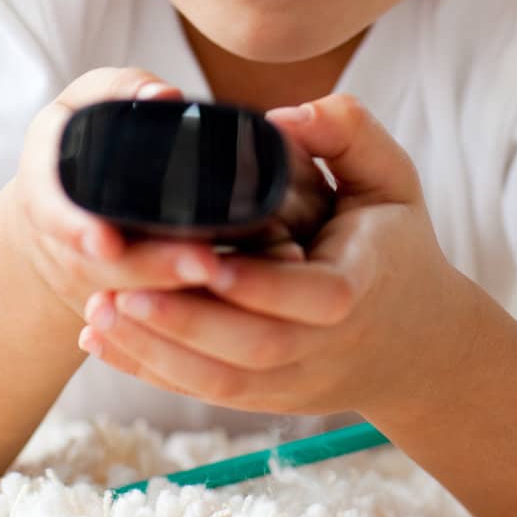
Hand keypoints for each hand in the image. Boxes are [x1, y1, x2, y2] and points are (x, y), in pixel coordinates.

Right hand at [5, 66, 298, 323]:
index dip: (75, 227)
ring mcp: (80, 271)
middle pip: (100, 263)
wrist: (61, 196)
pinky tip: (227, 303)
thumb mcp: (91, 98)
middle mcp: (57, 233)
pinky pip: (139, 312)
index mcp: (43, 177)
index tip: (106, 242)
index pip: (50, 207)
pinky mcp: (109, 297)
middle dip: (149, 267)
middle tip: (204, 262)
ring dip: (170, 293)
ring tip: (222, 278)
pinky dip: (176, 312)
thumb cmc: (86, 131)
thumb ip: (123, 90)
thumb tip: (166, 95)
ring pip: (121, 294)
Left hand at [79, 93, 463, 421]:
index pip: (316, 297)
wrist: (421, 343)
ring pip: (223, 383)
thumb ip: (349, 132)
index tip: (201, 257)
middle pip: (254, 351)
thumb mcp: (394, 179)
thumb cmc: (398, 244)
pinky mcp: (269, 399)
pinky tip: (100, 343)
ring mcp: (298, 383)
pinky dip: (150, 371)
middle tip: (116, 288)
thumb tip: (282, 117)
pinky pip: (206, 394)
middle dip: (183, 324)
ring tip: (96, 312)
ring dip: (154, 352)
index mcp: (362, 285)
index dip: (258, 285)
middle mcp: (330, 345)